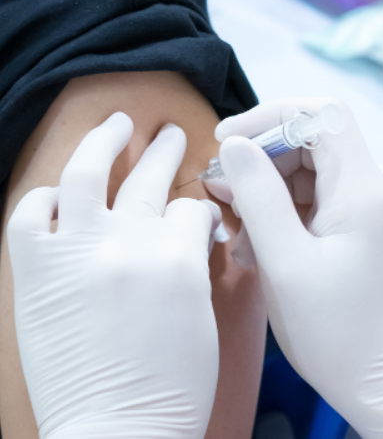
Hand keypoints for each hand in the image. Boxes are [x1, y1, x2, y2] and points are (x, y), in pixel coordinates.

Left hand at [8, 113, 219, 438]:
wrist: (118, 433)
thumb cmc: (173, 385)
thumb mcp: (203, 314)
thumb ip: (195, 259)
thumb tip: (192, 229)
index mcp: (178, 256)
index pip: (192, 207)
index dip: (200, 209)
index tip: (199, 214)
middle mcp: (129, 241)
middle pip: (152, 177)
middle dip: (167, 151)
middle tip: (172, 134)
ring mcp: (78, 250)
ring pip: (87, 170)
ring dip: (105, 139)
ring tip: (119, 122)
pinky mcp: (38, 271)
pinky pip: (31, 214)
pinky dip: (42, 198)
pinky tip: (56, 193)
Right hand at [214, 98, 382, 438]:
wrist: (380, 381)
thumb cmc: (333, 332)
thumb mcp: (284, 263)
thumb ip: (258, 197)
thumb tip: (235, 147)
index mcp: (362, 191)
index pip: (322, 115)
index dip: (271, 116)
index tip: (228, 140)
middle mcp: (371, 190)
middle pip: (311, 141)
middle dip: (261, 157)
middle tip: (221, 186)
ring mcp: (365, 210)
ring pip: (307, 172)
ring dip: (265, 189)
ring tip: (234, 224)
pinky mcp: (356, 228)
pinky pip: (312, 201)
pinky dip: (279, 212)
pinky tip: (254, 242)